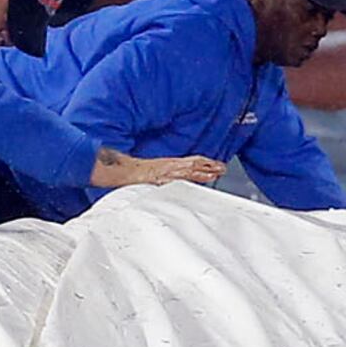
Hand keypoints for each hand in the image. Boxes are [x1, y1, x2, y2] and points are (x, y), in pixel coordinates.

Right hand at [93, 148, 225, 188]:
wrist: (123, 172)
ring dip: (207, 169)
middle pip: (193, 164)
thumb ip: (161, 179)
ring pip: (192, 168)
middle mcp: (170, 166)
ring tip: (219, 171)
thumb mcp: (150, 176)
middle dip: (209, 166)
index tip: (213, 165)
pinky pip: (184, 175)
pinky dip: (196, 174)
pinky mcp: (167, 176)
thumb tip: (164, 184)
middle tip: (222, 167)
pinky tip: (205, 176)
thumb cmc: (133, 176)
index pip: (188, 162)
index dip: (202, 163)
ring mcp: (169, 171)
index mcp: (167, 165)